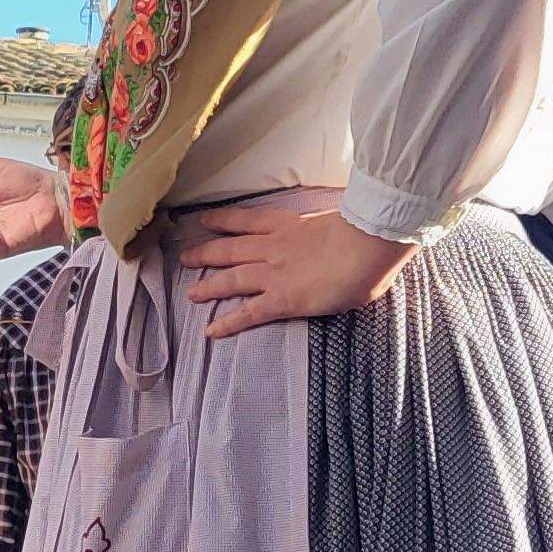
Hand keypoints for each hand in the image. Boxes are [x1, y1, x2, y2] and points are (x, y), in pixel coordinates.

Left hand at [178, 202, 414, 338]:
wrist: (366, 245)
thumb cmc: (365, 234)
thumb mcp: (341, 225)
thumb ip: (331, 235)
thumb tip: (343, 242)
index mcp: (289, 225)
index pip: (247, 220)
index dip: (223, 220)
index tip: (204, 220)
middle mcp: (274, 247)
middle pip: (230, 249)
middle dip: (205, 253)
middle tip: (186, 257)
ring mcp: (275, 274)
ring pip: (232, 279)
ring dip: (208, 286)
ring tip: (191, 294)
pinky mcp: (283, 300)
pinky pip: (249, 313)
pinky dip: (228, 322)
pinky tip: (212, 330)